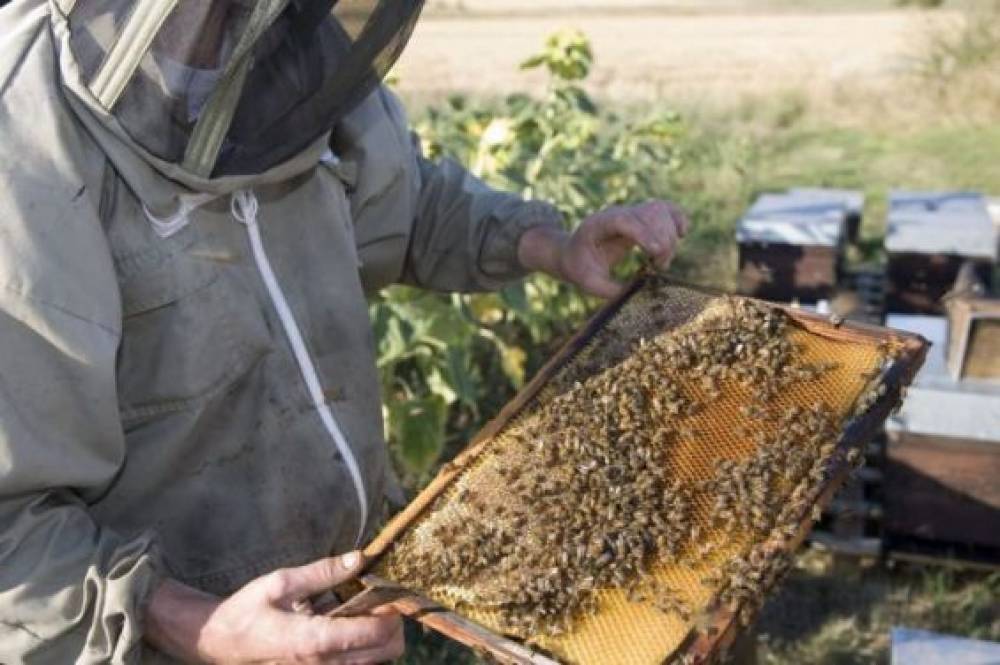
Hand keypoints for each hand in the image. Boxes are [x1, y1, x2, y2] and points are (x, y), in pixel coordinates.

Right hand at [146, 552, 403, 664]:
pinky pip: (357, 663)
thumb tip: (360, 559)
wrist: (217, 642)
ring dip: (380, 635)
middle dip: (393, 623)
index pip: (376, 633)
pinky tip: (347, 621)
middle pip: (387, 652)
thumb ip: (323, 572)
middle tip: (381, 597)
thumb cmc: (246, 610)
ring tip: (364, 608)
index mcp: (314, 642)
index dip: (392, 609)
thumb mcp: (281, 582)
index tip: (389, 588)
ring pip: (376, 660)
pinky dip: (364, 644)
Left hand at [518, 200, 689, 298]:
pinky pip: (665, 208)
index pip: (624, 220)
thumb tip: (637, 293)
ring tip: (662, 260)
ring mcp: (630, 212)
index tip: (655, 252)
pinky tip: (682, 234)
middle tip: (659, 266)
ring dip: (670, 235)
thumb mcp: (588, 282)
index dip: (643, 233)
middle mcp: (616, 213)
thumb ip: (609, 289)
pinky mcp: (642, 217)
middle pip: (648, 214)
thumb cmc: (579, 267)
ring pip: (660, 210)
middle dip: (661, 241)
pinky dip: (677, 218)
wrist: (573, 251)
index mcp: (597, 225)